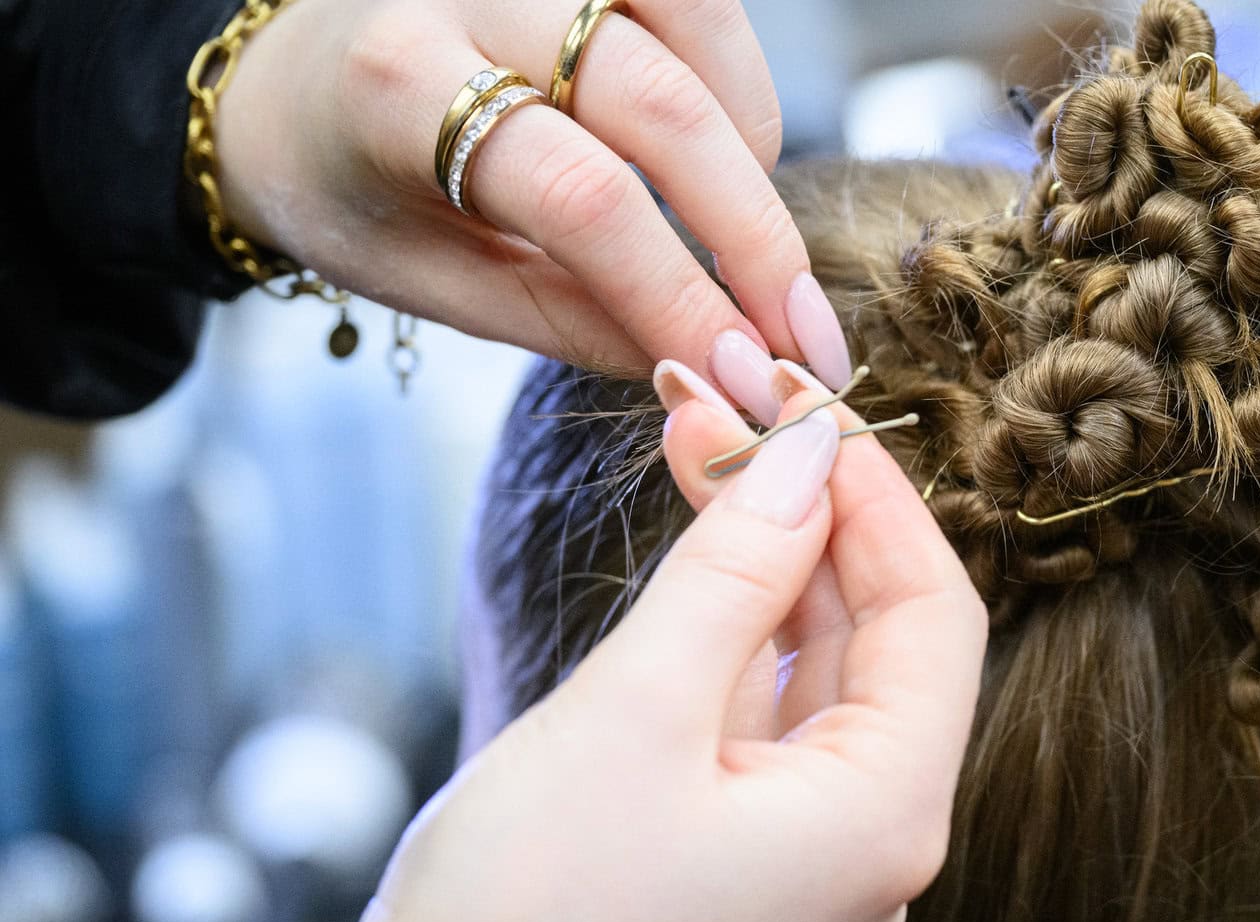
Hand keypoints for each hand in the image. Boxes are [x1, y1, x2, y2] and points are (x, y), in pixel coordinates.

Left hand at [209, 0, 852, 387]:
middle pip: (661, 106)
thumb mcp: (433, 283)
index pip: (579, 196)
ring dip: (754, 155)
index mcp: (395, 88)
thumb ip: (569, 321)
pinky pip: (698, 2)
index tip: (746, 378)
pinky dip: (738, 90)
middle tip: (805, 342)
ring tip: (755, 249)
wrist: (287, 82)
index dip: (680, 292)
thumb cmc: (355, 194)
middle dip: (754, 236)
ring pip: (697, 31)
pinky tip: (730, 161)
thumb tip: (713, 367)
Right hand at [307, 380, 984, 921]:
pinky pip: (777, 733)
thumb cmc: (530, 902)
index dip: (874, 494)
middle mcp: (882, 851)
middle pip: (886, 643)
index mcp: (889, 819)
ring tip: (695, 450)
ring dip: (770, 571)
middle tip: (723, 411)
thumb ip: (736, 567)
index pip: (934, 614)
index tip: (799, 402)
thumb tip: (804, 452)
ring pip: (827, 680)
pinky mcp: (758, 875)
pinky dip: (741, 648)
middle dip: (812, 520)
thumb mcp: (638, 705)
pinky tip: (697, 564)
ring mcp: (821, 871)